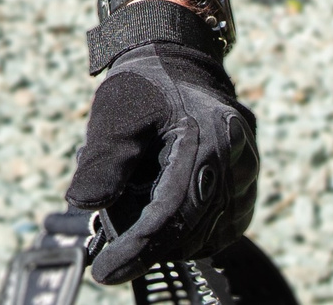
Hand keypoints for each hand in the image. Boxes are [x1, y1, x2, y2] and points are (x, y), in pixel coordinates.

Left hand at [67, 6, 258, 283]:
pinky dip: (191, 232)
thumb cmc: (144, 84)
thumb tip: (84, 202)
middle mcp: (237, 158)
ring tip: (134, 216)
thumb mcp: (114, 113)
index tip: (105, 272)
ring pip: (210, 233)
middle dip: (149, 245)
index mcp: (209, 138)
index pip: (173, 211)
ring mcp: (248, 170)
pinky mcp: (247, 180)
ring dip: (170, 238)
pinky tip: (162, 219)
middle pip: (194, 229)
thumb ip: (103, 159)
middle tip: (110, 244)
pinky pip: (224, 225)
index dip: (138, 248)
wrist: (178, 61)